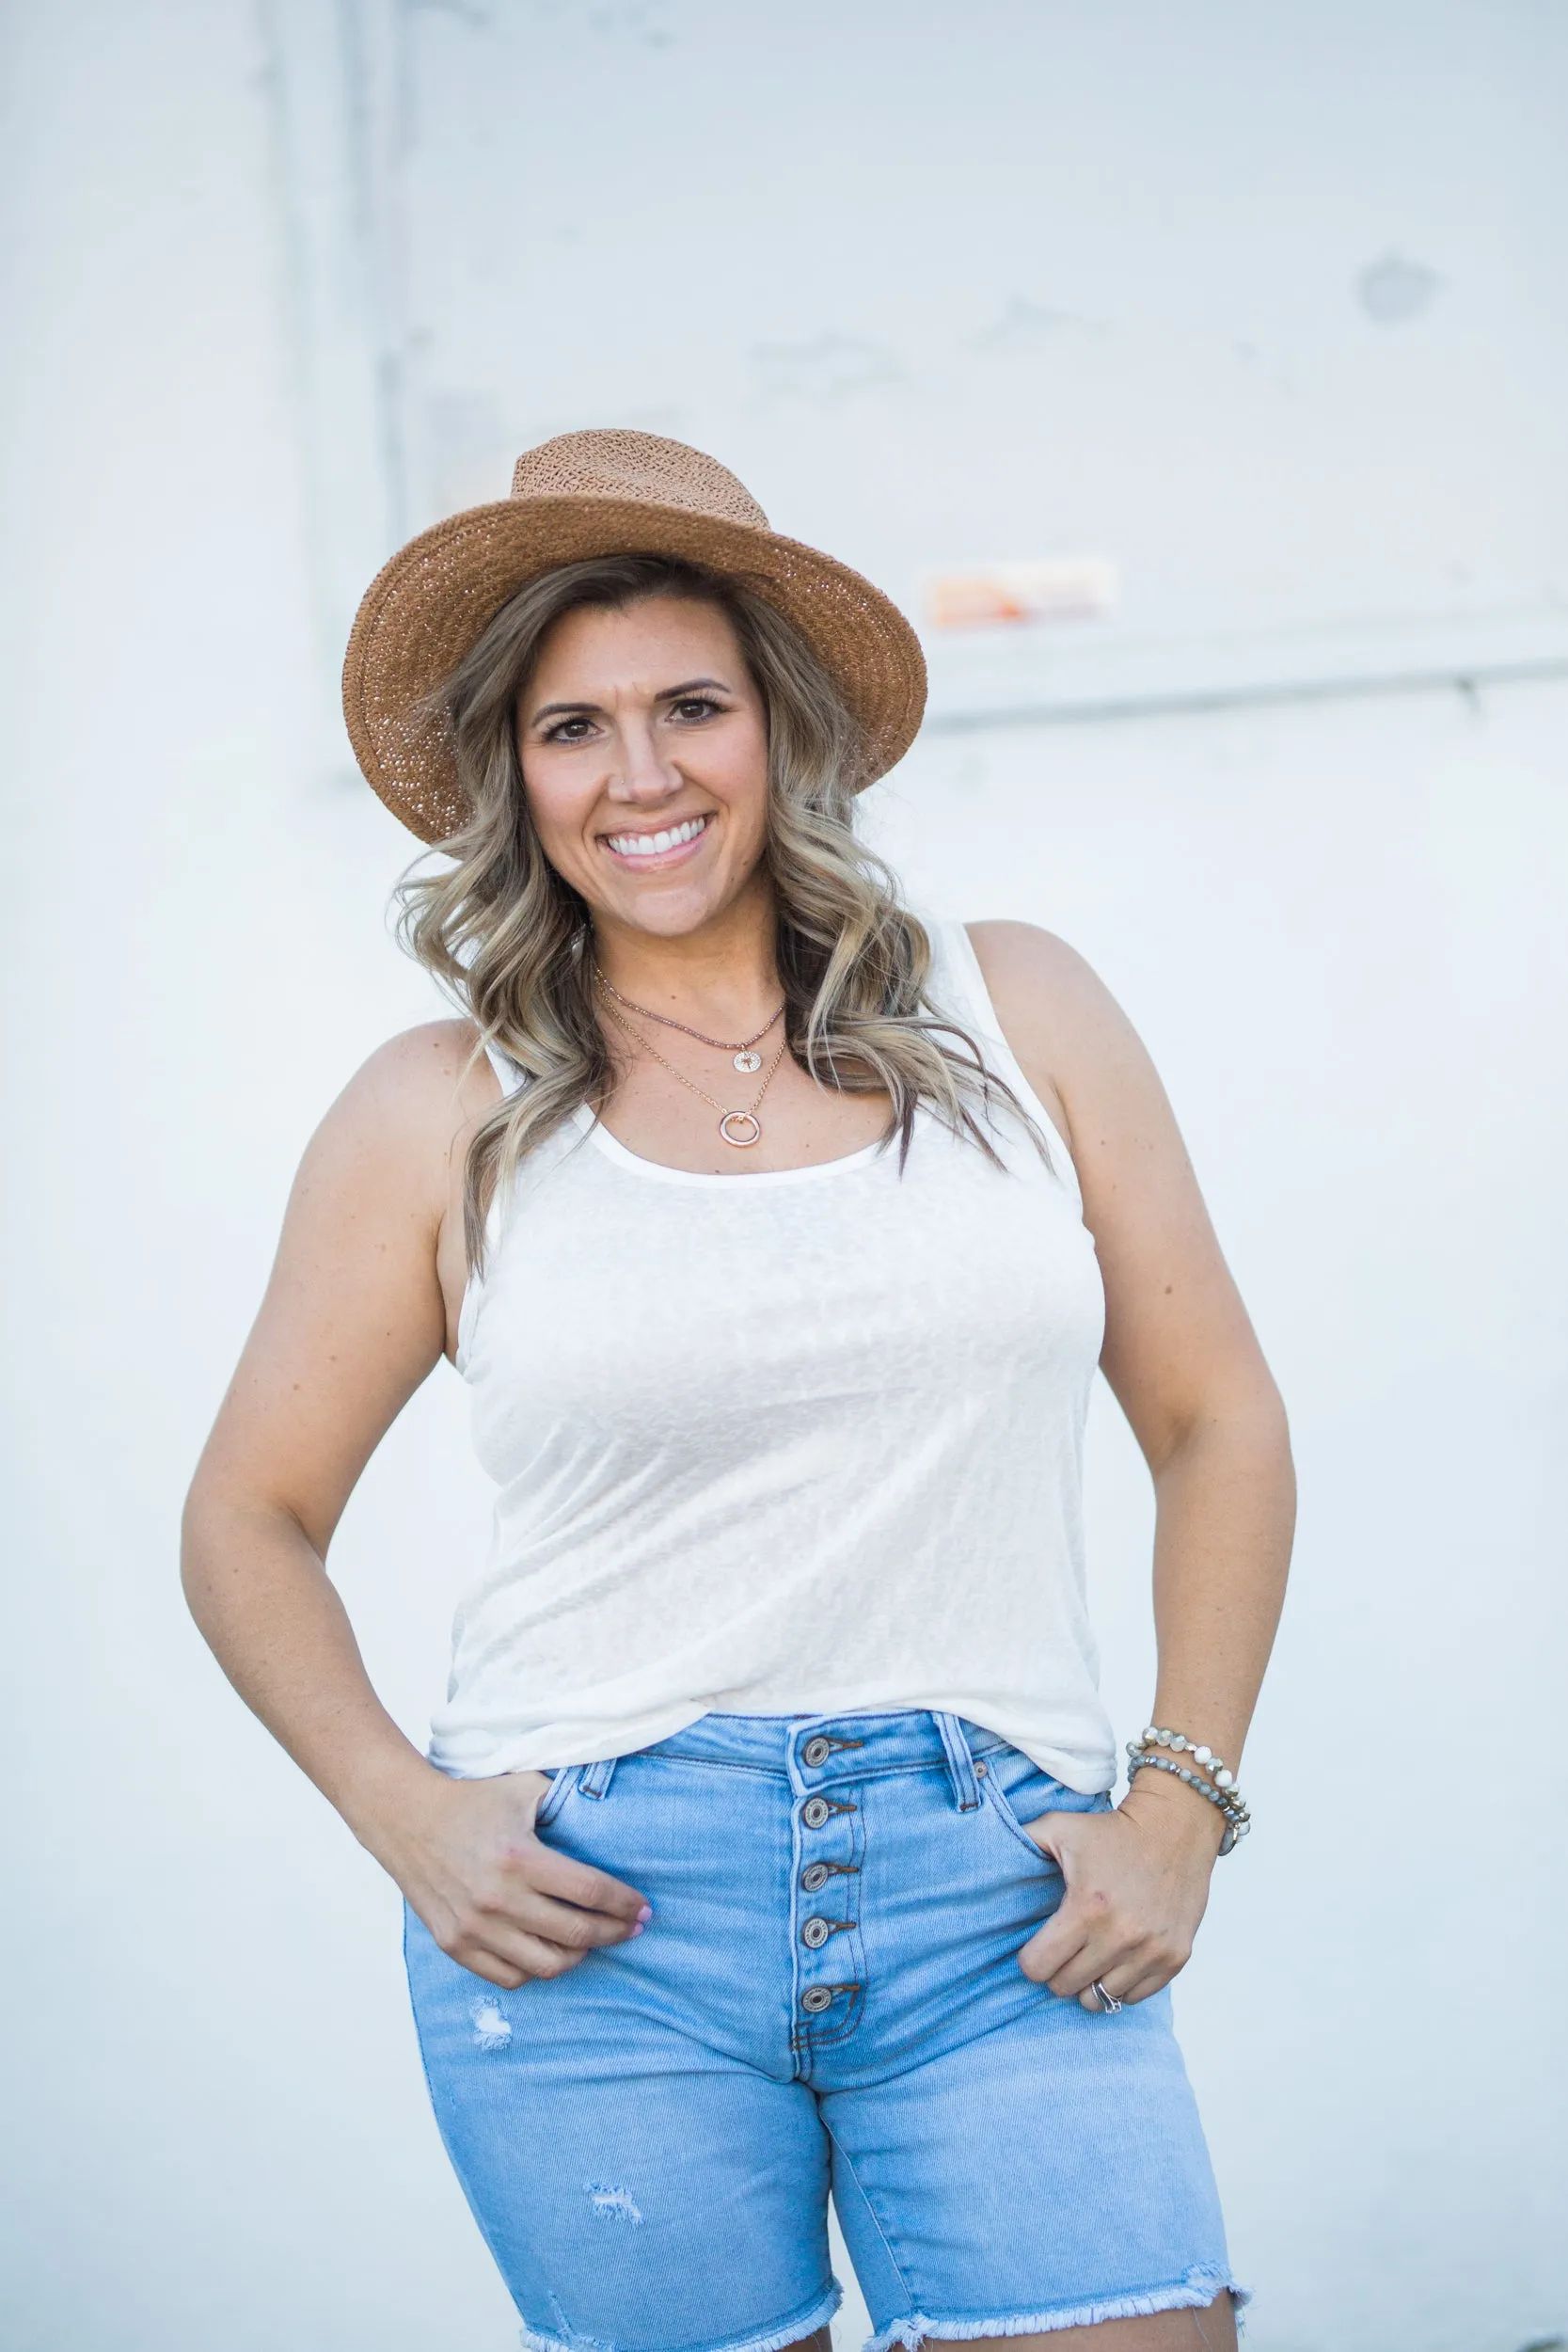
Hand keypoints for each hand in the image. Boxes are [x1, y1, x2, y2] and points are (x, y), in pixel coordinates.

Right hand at [379, 1768, 651, 1989]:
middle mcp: (498, 1899)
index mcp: (520, 1858)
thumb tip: (611, 1814)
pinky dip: (536, 1969)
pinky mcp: (455, 1945)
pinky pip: (509, 1976)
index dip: (625, 1905)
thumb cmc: (471, 1801)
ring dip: (579, 1955)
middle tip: (631, 1927)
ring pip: (546, 1965)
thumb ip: (566, 1801)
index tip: (643, 1909)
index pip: (590, 1892)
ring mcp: (475, 1928)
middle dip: (614, 1933)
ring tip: (591, 1940)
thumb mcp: (523, 1788)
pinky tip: (550, 1951)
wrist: (407, 1820)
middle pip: (576, 1933)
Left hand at [1016, 1777, 1222, 2007]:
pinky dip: (1121, 1984)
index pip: (1039, 1967)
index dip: (1031, 1960)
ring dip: (1089, 1982)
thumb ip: (1023, 1842)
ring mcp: (1151, 1951)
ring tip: (1089, 1957)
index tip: (1037, 1947)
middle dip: (1058, 1971)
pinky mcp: (1175, 1958)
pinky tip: (1116, 1960)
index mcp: (1086, 1908)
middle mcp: (1120, 1936)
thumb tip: (989, 1860)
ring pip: (1101, 1998)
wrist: (1175, 1828)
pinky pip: (1135, 1996)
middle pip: (1067, 1986)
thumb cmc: (1112, 1830)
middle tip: (1063, 1949)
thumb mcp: (1060, 1827)